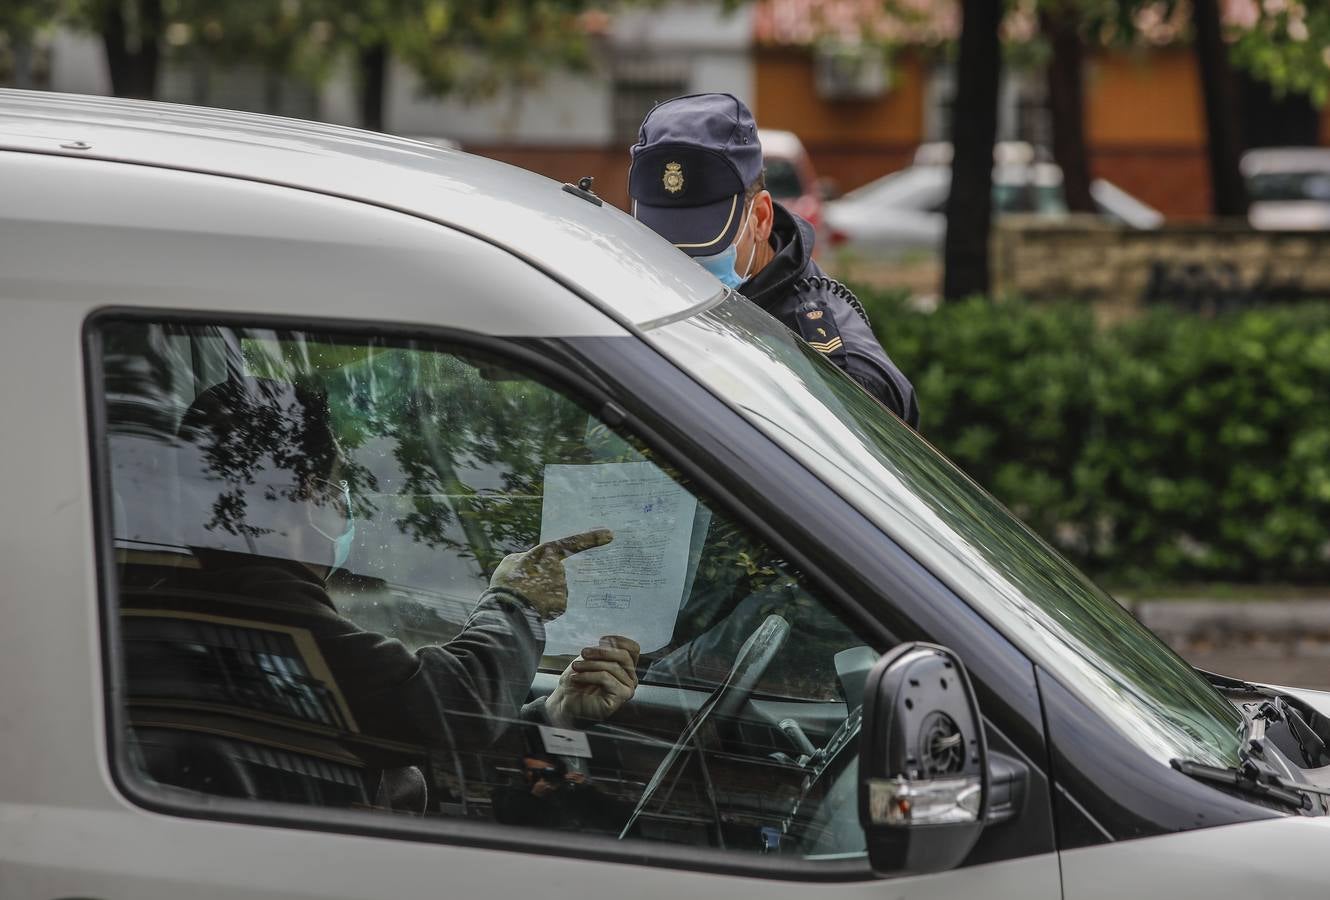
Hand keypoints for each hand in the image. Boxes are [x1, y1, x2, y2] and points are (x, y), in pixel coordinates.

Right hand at [489, 528, 612, 620]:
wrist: (506, 612)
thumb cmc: (506, 584)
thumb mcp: (511, 562)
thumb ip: (526, 558)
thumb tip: (532, 561)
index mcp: (546, 553)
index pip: (572, 543)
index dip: (591, 539)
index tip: (610, 534)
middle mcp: (558, 569)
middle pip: (555, 573)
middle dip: (543, 580)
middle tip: (525, 587)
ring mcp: (562, 587)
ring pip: (555, 589)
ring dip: (543, 594)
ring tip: (526, 599)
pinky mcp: (562, 604)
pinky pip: (555, 603)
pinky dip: (546, 606)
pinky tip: (533, 608)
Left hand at [546, 635, 640, 726]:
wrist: (566, 702)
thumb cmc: (577, 681)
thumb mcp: (589, 659)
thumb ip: (603, 650)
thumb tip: (610, 642)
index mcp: (625, 667)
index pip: (633, 649)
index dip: (619, 640)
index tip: (601, 640)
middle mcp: (630, 678)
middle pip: (624, 656)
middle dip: (601, 652)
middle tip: (584, 652)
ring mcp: (627, 688)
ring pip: (613, 667)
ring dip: (590, 664)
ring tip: (576, 667)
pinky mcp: (620, 697)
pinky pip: (606, 678)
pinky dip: (589, 675)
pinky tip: (577, 677)